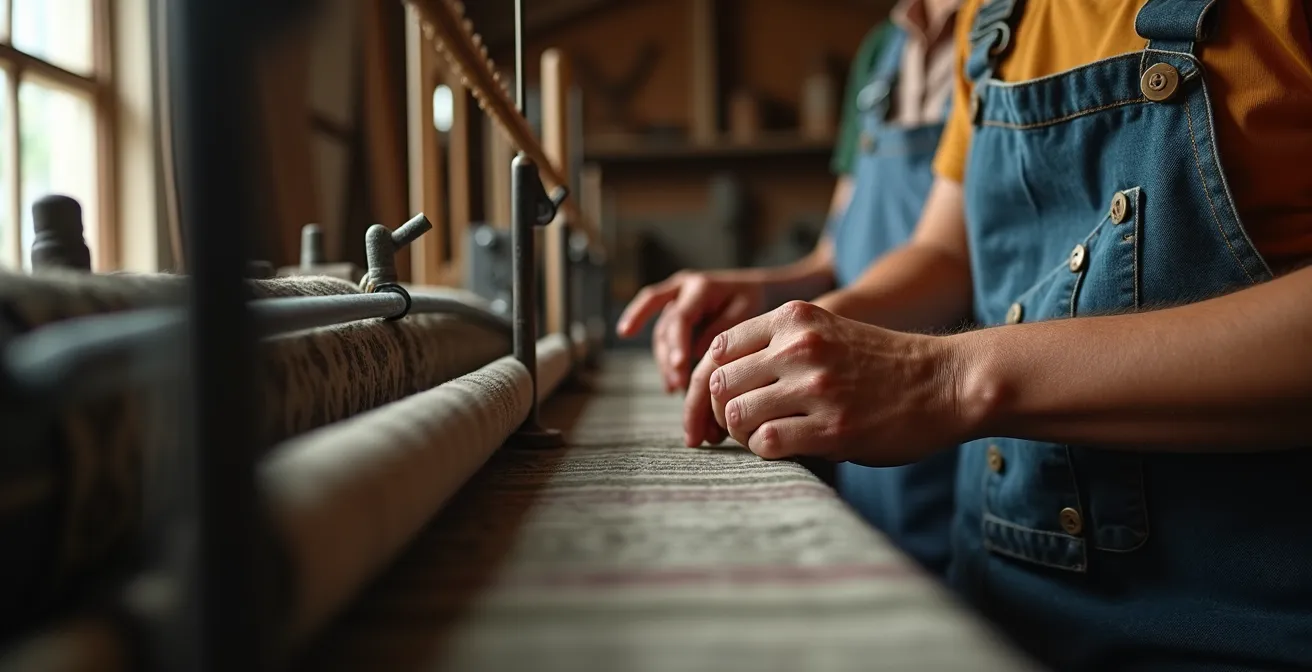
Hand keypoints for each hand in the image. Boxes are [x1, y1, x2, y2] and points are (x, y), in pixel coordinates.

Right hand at [616, 271, 767, 391]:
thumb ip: (723, 328)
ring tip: (673, 388)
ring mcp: (675, 298)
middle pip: (666, 327)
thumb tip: (695, 351)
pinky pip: (659, 330)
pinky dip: (658, 353)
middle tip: (677, 385)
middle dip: (668, 358)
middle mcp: (682, 288)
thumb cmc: (755, 300)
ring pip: (661, 333)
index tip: (680, 366)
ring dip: (664, 362)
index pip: (681, 318)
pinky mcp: (674, 312)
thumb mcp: (747, 310)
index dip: (678, 343)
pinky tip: (661, 376)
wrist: (758, 288)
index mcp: (701, 287)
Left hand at [683, 301, 966, 464]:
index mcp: (793, 319)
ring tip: (762, 438)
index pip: (718, 349)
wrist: (949, 382)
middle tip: (729, 433)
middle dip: (714, 415)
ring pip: (737, 415)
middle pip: (719, 384)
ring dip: (741, 435)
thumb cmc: (884, 364)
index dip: (706, 383)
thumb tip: (717, 383)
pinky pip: (767, 443)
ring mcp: (815, 387)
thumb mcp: (827, 332)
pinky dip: (765, 451)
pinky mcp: (832, 427)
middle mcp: (799, 347)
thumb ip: (778, 346)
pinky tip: (785, 449)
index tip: (713, 407)